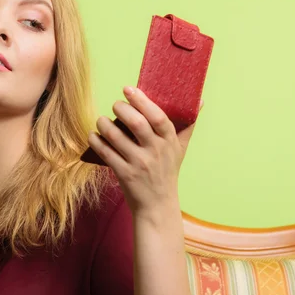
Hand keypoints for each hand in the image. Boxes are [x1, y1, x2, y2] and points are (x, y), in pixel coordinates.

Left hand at [87, 86, 201, 216]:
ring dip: (105, 124)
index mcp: (170, 142)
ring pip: (117, 137)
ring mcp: (139, 164)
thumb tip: (200, 100)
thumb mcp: (180, 149)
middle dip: (121, 109)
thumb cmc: (167, 171)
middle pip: (137, 123)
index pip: (159, 117)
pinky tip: (93, 135)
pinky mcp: (125, 174)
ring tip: (101, 120)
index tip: (129, 89)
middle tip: (115, 105)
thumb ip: (187, 124)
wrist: (158, 205)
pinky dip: (97, 142)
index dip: (142, 101)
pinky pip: (107, 153)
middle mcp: (156, 152)